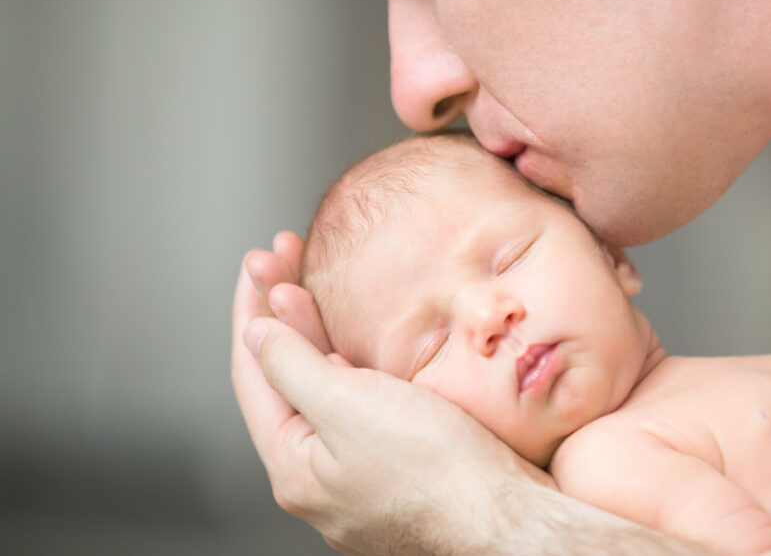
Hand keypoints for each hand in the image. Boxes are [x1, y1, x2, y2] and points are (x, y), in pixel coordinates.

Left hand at [231, 232, 554, 553]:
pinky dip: (351, 366)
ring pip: (324, 391)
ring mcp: (359, 473)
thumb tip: (257, 334)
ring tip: (309, 288)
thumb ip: (293, 365)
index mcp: (295, 465)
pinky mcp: (398, 468)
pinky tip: (358, 347)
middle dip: (284, 313)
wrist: (510, 520)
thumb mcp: (349, 406)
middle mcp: (320, 475)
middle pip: (287, 378)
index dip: (253, 308)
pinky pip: (359, 407)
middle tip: (284, 258)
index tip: (258, 262)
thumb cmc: (438, 473)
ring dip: (315, 335)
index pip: (254, 371)